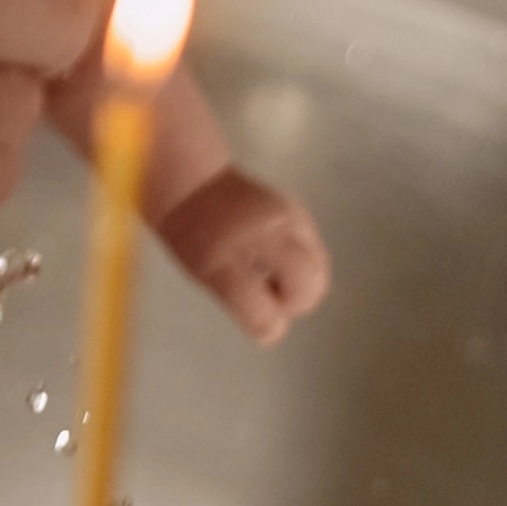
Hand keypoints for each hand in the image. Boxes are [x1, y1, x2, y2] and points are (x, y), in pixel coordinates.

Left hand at [156, 165, 330, 345]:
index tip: (258, 321)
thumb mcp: (203, 273)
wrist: (191, 179)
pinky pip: (313, 249)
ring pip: (317, 269)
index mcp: (222, 257)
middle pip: (307, 286)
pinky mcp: (296, 210)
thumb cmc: (189, 232)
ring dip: (302, 281)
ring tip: (272, 272)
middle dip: (295, 301)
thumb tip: (275, 324)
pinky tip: (276, 254)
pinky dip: (303, 261)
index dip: (266, 325)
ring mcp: (283, 217)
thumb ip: (240, 300)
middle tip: (269, 293)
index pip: (262, 311)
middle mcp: (259, 234)